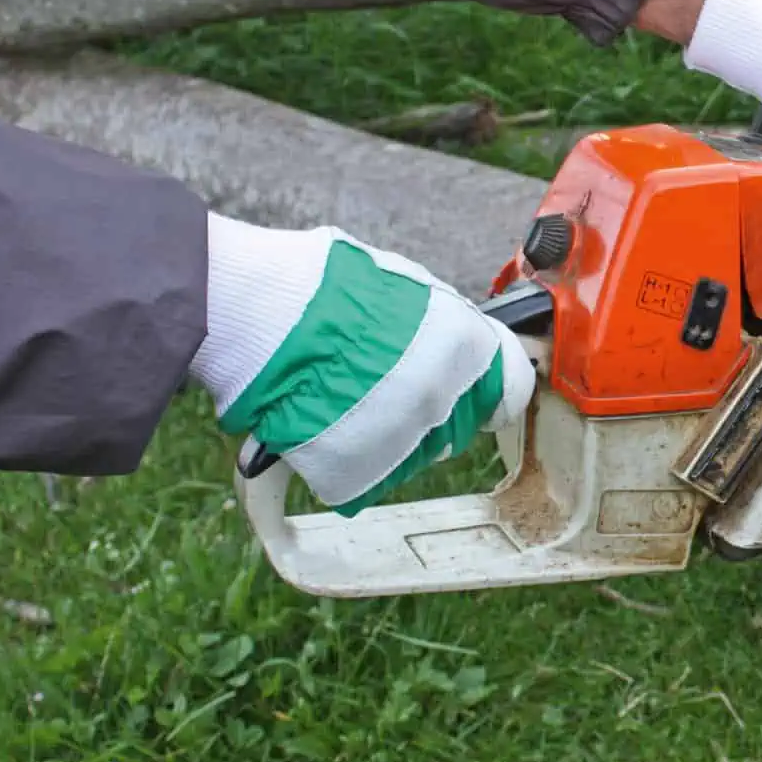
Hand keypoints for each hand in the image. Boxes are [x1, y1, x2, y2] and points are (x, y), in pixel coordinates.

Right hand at [188, 213, 534, 514]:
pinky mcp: (365, 473)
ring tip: (348, 401)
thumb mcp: (400, 285)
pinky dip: (354, 461)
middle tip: (387, 390)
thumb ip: (440, 322)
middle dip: (435, 411)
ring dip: (395, 436)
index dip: (490, 391)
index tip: (475, 392)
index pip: (511, 388)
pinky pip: (373, 476)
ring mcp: (409, 439)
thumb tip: (457, 343)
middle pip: (461, 424)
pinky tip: (327, 428)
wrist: (249, 313)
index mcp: (467, 344)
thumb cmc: (318, 288)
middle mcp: (449, 395)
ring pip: (419, 453)